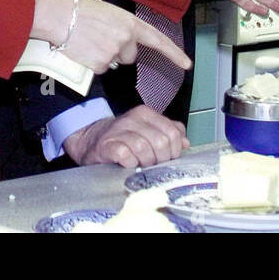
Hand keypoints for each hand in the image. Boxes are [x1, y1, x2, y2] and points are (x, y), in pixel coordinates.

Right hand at [30, 0, 191, 74]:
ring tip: (89, 41)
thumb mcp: (110, 13)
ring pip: (114, 62)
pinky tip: (84, 49)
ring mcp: (113, 52)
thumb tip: (126, 46)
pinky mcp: (100, 63)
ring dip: (104, 56)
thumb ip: (124, 29)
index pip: (158, 40)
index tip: (186, 64)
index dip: (174, 53)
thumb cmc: (81, 10)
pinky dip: (92, 62)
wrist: (60, 16)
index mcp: (130, 23)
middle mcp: (126, 38)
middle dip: (119, 51)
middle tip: (100, 38)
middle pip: (130, 56)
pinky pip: (100, 69)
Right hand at [62, 105, 188, 166]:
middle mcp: (133, 118)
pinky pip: (125, 155)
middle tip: (153, 164)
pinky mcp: (107, 145)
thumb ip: (169, 134)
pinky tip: (128, 164)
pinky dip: (130, 163)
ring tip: (141, 165)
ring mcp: (119, 130)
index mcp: (146, 114)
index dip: (174, 150)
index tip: (167, 157)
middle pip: (160, 142)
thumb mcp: (148, 132)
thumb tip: (185, 143)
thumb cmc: (124, 139)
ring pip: (144, 148)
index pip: (173, 132)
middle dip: (160, 159)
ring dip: (145, 162)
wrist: (93, 141)